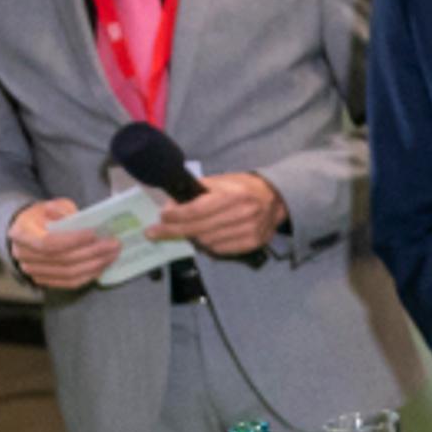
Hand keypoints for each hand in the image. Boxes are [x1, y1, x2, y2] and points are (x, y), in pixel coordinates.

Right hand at [6, 200, 115, 290]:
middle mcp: (23, 255)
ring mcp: (32, 270)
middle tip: (114, 244)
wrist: (31, 231)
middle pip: (62, 259)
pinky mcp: (44, 280)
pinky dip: (89, 276)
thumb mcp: (52, 206)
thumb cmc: (44, 216)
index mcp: (21, 234)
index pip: (49, 242)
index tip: (95, 233)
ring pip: (68, 273)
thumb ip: (63, 210)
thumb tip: (80, 217)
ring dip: (95, 265)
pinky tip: (103, 266)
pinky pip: (69, 283)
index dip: (74, 240)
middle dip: (93, 252)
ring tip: (113, 254)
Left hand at [150, 171, 285, 257]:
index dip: (175, 216)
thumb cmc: (243, 188)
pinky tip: (208, 235)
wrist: (277, 199)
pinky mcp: (253, 243)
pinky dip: (209, 244)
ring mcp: (250, 230)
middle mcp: (244, 213)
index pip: (197, 210)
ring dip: (194, 236)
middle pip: (198, 228)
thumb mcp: (220, 181)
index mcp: (234, 194)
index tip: (162, 217)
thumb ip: (196, 192)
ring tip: (190, 229)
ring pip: (207, 241)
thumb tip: (170, 207)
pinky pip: (220, 249)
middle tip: (154, 233)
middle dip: (172, 231)